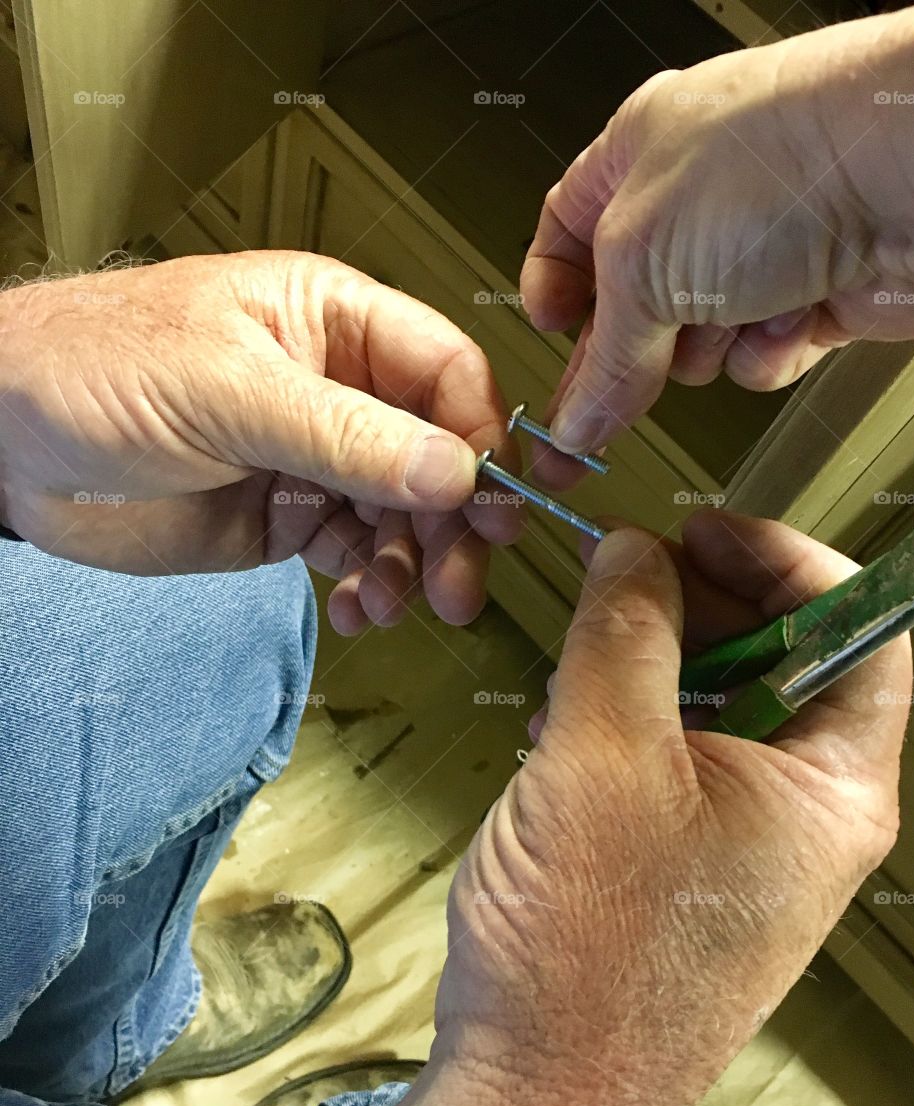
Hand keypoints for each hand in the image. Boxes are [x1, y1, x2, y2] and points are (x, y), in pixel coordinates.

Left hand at [0, 251, 520, 629]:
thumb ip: (344, 434)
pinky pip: (354, 554)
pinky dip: (367, 585)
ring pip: (401, 514)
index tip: (497, 501)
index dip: (481, 435)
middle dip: (454, 521)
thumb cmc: (96, 369)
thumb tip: (453, 470)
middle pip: (435, 454)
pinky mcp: (285, 518)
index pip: (443, 371)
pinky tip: (355, 607)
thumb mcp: (227, 391)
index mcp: (332, 322)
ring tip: (394, 603)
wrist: (8, 444)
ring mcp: (313, 459)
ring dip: (412, 564)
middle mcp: (336, 390)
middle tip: (459, 582)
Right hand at [373, 512, 910, 1105]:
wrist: (534, 1096)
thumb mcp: (604, 755)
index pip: (857, 630)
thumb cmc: (588, 937)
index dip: (787, 560)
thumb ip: (626, 631)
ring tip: (576, 661)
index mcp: (834, 787)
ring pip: (719, 704)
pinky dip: (625, 719)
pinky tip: (559, 724)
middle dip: (702, 604)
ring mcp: (745, 842)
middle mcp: (808, 811)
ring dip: (652, 661)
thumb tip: (634, 545)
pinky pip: (673, 756)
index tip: (696, 528)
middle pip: (785, 659)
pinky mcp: (684, 863)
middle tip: (620, 579)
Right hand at [520, 1, 913, 466]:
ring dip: (707, 348)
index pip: (568, 230)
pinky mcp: (812, 295)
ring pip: (696, 343)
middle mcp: (698, 200)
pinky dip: (767, 353)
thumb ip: (601, 356)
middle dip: (628, 352)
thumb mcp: (642, 261)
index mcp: (638, 155)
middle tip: (609, 399)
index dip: (553, 290)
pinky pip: (759, 357)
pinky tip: (786, 322)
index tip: (550, 340)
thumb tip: (576, 419)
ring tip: (730, 315)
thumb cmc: (786, 159)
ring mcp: (758, 248)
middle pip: (632, 306)